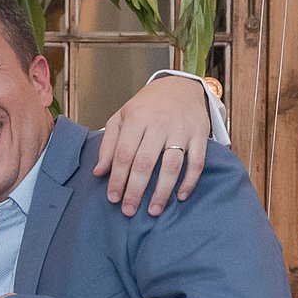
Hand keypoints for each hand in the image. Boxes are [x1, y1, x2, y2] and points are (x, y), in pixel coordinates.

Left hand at [93, 75, 210, 216]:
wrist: (180, 87)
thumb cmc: (146, 107)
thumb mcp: (120, 118)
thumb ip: (108, 145)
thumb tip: (98, 172)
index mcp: (135, 119)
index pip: (123, 155)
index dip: (117, 179)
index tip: (113, 198)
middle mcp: (158, 124)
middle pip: (145, 163)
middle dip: (135, 190)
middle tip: (129, 210)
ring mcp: (181, 129)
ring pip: (171, 165)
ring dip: (162, 191)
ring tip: (153, 210)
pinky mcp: (199, 134)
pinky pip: (197, 162)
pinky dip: (190, 181)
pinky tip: (180, 196)